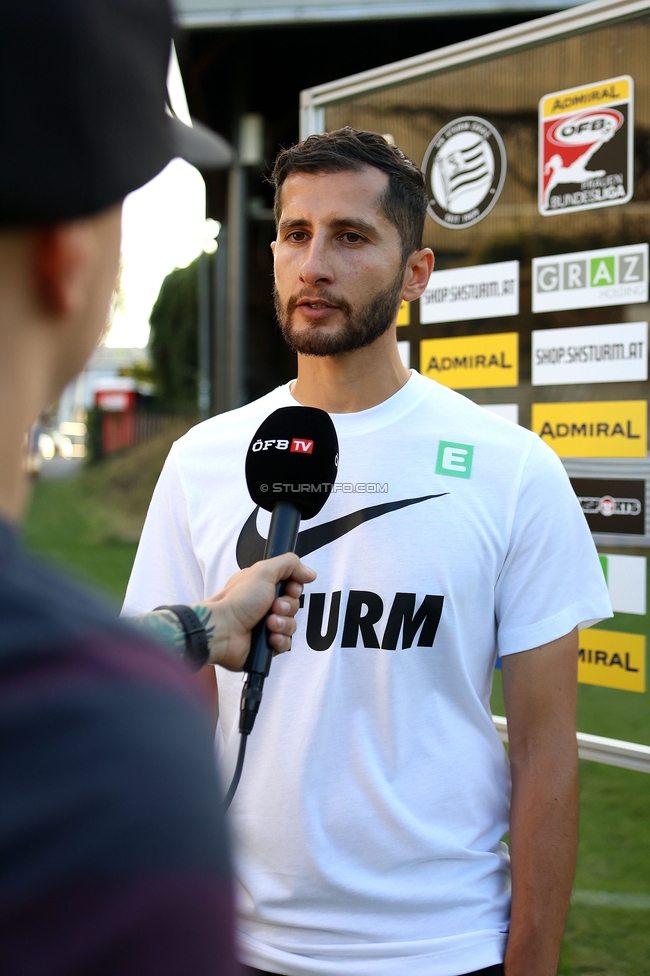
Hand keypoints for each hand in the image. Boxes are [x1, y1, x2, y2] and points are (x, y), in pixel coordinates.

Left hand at [203, 554, 315, 669]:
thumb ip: (289, 564)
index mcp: (263, 586)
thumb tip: (309, 572)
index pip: (291, 585)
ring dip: (283, 624)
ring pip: (292, 625)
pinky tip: (269, 637)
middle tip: (274, 607)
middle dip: (288, 606)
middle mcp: (264, 605)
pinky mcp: (266, 645)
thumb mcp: (264, 571)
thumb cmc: (237, 601)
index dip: (295, 588)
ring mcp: (265, 626)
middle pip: (294, 605)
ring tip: (269, 624)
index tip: (290, 589)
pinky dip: (280, 640)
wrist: (223, 631)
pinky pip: (286, 644)